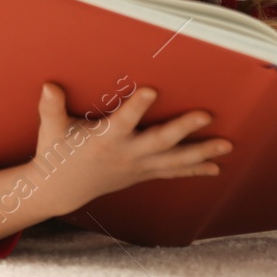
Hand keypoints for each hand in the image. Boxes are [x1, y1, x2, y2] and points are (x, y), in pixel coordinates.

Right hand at [0, 82, 230, 244]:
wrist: (62, 189)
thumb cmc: (57, 152)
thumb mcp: (51, 129)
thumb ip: (51, 107)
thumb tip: (49, 86)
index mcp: (105, 139)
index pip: (123, 120)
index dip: (137, 107)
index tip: (151, 89)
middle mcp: (126, 153)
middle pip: (160, 141)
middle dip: (184, 129)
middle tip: (206, 115)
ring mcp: (138, 166)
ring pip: (174, 160)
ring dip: (201, 153)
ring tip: (226, 145)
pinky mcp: (143, 173)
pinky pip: (173, 172)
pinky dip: (195, 170)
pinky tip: (215, 167)